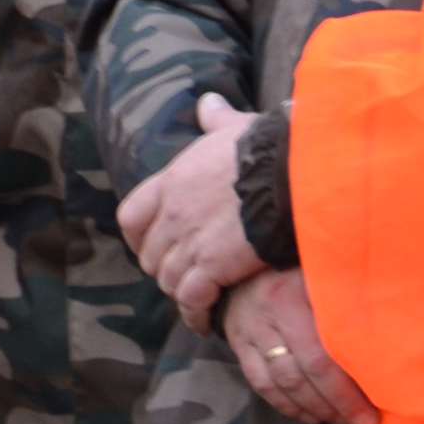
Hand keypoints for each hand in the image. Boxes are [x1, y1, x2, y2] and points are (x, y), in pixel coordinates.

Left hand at [117, 91, 266, 327]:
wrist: (292, 170)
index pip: (132, 216)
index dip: (140, 237)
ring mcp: (189, 239)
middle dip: (165, 269)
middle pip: (150, 254)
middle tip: (186, 278)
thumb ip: (216, 120)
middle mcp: (173, 211)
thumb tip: (209, 102)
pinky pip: (192, 297)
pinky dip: (196, 313)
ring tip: (199, 302)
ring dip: (182, 293)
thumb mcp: (234, 128)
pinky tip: (206, 321)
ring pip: (168, 279)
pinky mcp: (212, 265)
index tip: (154, 247)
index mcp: (172, 180)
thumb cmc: (269, 147)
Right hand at [224, 268, 378, 423]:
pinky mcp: (238, 343)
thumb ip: (348, 302)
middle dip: (336, 405)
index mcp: (292, 296)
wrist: (245, 259)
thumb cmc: (300, 270)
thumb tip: (388, 338)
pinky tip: (309, 415)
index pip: (322, 355)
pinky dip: (286, 405)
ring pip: (281, 382)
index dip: (347, 391)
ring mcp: (249, 331)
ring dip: (314, 409)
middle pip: (303, 374)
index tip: (372, 413)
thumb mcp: (322, 277)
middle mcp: (267, 314)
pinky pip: (261, 384)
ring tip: (339, 421)